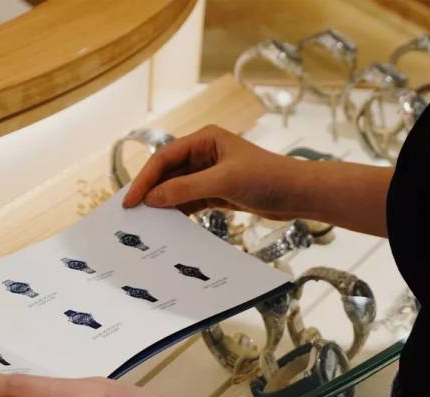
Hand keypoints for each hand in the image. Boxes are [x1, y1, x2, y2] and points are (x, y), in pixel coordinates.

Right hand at [122, 125, 310, 220]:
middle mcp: (205, 153)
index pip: (165, 157)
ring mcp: (210, 173)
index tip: (131, 199)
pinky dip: (179, 210)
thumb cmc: (267, 177)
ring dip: (164, 202)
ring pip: (177, 188)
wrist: (298, 193)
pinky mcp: (217, 191)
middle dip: (151, 191)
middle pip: (168, 172)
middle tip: (132, 212)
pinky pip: (190, 200)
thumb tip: (153, 198)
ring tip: (147, 222)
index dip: (145, 178)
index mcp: (205, 139)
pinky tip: (169, 224)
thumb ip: (187, 189)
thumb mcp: (224, 181)